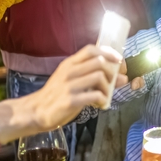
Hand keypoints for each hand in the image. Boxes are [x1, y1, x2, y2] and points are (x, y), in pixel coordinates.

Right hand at [0, 45, 126, 139]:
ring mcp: (69, 85)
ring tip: (105, 95)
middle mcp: (69, 71)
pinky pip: (94, 95)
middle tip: (113, 82)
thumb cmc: (57, 94)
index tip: (119, 61)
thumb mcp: (72, 80)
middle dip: (112, 72)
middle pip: (99, 62)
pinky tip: (100, 104)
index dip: (108, 52)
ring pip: (99, 77)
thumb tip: (122, 77)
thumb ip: (93, 76)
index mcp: (69, 63)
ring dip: (108, 87)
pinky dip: (103, 99)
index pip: (91, 49)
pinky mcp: (70, 100)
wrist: (37, 111)